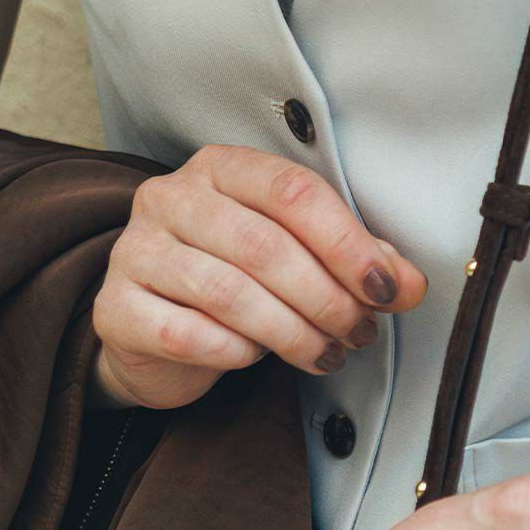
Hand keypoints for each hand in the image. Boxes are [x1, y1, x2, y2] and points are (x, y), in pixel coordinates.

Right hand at [89, 144, 426, 410]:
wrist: (151, 332)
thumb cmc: (233, 285)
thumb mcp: (296, 260)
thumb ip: (353, 263)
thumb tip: (409, 283)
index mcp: (222, 170)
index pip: (293, 192)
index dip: (348, 244)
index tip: (387, 289)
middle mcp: (172, 198)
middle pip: (265, 247)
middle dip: (327, 299)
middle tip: (358, 333)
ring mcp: (138, 250)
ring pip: (231, 294)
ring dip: (293, 334)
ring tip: (325, 355)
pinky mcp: (120, 307)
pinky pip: (191, 335)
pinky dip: (237, 354)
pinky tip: (256, 359)